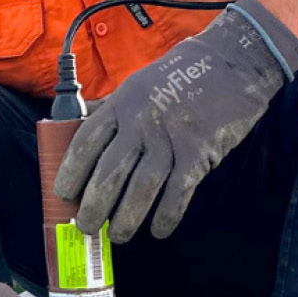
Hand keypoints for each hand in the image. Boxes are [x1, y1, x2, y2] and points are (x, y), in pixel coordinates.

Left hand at [54, 0, 297, 242]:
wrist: (234, 61)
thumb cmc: (183, 73)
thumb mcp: (139, 82)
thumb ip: (113, 108)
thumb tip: (79, 128)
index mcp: (122, 102)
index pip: (86, 142)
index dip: (72, 172)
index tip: (63, 194)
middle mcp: (142, 121)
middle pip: (109, 172)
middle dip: (94, 206)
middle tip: (86, 227)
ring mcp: (171, 137)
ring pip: (141, 188)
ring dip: (127, 218)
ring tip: (118, 235)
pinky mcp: (199, 152)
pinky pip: (178, 193)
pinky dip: (166, 216)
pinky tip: (158, 230)